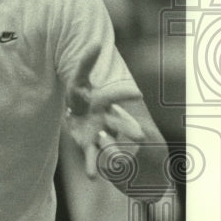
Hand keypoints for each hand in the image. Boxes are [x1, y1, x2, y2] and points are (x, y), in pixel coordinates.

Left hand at [65, 47, 144, 178]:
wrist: (79, 113)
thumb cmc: (81, 94)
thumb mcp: (80, 78)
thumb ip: (86, 62)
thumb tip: (96, 42)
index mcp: (103, 100)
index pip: (114, 96)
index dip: (124, 94)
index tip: (138, 94)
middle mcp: (105, 117)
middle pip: (118, 123)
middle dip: (127, 129)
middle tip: (141, 136)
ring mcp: (98, 132)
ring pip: (108, 143)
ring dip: (113, 151)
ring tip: (119, 163)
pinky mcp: (88, 144)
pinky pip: (91, 157)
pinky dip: (92, 167)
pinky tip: (93, 178)